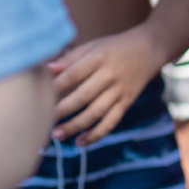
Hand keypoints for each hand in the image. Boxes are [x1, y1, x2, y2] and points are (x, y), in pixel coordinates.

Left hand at [49, 28, 161, 145]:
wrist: (149, 49)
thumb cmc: (114, 47)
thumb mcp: (93, 46)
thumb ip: (70, 58)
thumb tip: (46, 70)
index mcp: (99, 57)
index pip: (73, 74)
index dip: (55, 87)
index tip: (38, 98)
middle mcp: (110, 75)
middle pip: (82, 96)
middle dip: (61, 111)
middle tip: (42, 121)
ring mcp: (119, 90)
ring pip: (96, 113)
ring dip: (76, 126)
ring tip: (57, 135)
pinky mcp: (126, 102)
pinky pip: (111, 122)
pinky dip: (96, 134)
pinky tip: (81, 142)